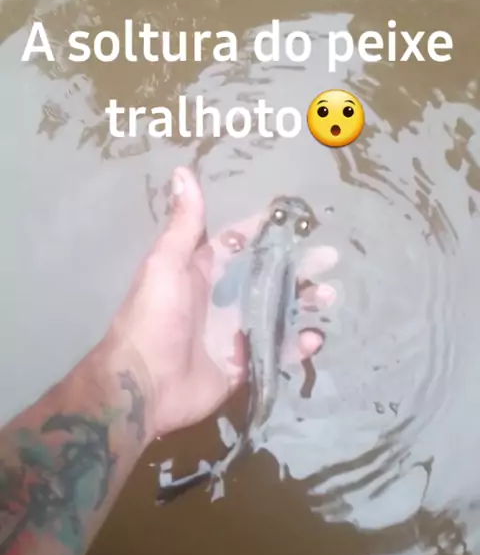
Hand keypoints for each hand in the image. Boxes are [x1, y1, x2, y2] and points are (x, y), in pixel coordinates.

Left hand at [106, 167, 337, 441]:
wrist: (144, 383)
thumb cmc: (154, 317)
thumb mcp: (166, 263)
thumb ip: (184, 223)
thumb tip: (183, 171)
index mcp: (205, 269)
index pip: (242, 241)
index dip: (267, 229)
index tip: (298, 219)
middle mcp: (224, 296)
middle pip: (270, 275)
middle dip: (299, 266)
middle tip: (329, 259)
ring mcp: (237, 330)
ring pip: (280, 310)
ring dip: (305, 302)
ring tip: (328, 297)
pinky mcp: (245, 362)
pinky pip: (278, 349)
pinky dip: (298, 344)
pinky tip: (313, 338)